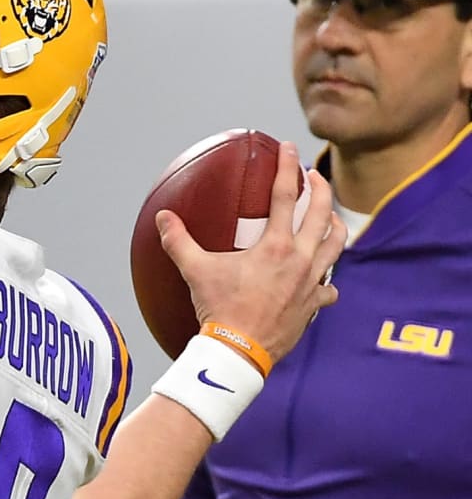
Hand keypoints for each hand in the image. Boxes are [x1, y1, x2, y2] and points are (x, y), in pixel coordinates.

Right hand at [158, 141, 344, 365]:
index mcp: (275, 246)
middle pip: (322, 213)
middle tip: (315, 176)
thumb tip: (163, 217)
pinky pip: (329, 288)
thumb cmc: (220, 309)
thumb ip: (178, 240)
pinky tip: (322, 280)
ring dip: (334, 226)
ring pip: (335, 245)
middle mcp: (300, 260)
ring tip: (330, 217)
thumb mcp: (196, 271)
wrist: (239, 351)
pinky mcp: (314, 305)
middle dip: (321, 189)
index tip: (289, 147)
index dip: (287, 166)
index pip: (285, 195)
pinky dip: (327, 280)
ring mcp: (311, 283)